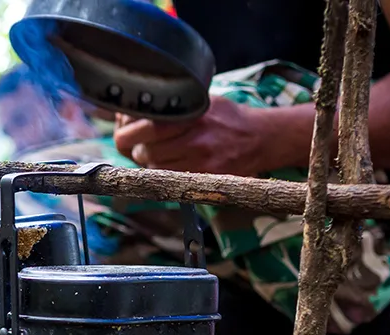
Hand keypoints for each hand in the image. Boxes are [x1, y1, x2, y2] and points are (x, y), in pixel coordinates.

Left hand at [114, 96, 272, 175]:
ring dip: (150, 163)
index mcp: (189, 113)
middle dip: (136, 149)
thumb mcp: (201, 100)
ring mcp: (200, 159)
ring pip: (154, 168)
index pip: (142, 127)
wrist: (262, 137)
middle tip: (143, 145)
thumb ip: (169, 106)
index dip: (127, 132)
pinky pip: (171, 179)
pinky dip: (165, 174)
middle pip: (142, 151)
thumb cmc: (228, 117)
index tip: (127, 130)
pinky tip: (172, 164)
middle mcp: (194, 136)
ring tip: (161, 154)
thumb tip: (129, 113)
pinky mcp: (206, 176)